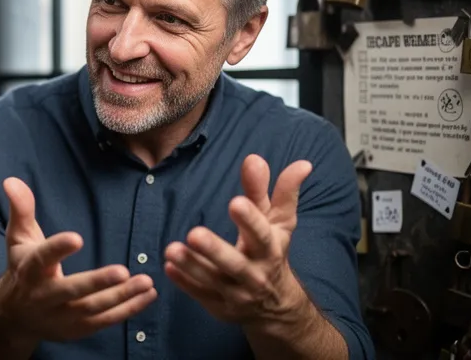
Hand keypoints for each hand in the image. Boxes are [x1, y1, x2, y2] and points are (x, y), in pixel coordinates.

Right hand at [0, 177, 156, 342]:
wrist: (13, 315)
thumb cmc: (21, 267)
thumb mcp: (18, 237)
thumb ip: (21, 208)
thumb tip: (12, 180)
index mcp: (30, 270)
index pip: (43, 258)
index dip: (58, 249)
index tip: (77, 238)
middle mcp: (43, 296)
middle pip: (71, 291)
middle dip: (97, 283)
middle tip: (123, 271)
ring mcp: (60, 316)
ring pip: (92, 309)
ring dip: (121, 297)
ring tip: (145, 281)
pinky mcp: (76, 329)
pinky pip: (104, 321)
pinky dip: (128, 310)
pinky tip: (147, 295)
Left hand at [163, 155, 311, 326]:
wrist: (275, 306)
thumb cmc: (273, 252)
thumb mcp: (279, 223)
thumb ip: (281, 193)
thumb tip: (302, 163)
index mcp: (270, 250)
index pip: (261, 235)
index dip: (250, 220)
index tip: (236, 202)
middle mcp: (255, 274)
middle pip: (235, 263)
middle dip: (215, 250)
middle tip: (194, 233)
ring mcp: (236, 293)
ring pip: (212, 280)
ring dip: (191, 265)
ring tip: (171, 249)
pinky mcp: (219, 306)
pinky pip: (199, 294)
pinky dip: (184, 282)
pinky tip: (168, 267)